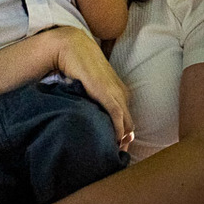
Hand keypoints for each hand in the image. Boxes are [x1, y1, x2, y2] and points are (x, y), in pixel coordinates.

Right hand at [48, 27, 133, 147]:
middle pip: (130, 122)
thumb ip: (93, 99)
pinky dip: (118, 130)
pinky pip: (117, 115)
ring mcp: (115, 92)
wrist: (73, 47)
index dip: (125, 135)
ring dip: (123, 138)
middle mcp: (121, 92)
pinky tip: (115, 140)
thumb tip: (88, 115)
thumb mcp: (90, 86)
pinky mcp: (106, 92)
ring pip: (126, 121)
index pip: (127, 118)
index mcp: (120, 91)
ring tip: (117, 152)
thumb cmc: (79, 66)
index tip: (119, 148)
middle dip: (126, 141)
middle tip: (119, 155)